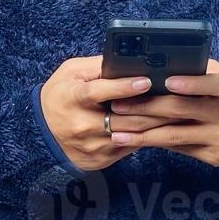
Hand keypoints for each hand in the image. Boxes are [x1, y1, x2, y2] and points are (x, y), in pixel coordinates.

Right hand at [37, 55, 187, 171]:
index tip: (146, 81)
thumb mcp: (70, 73)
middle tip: (178, 96)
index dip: (123, 87)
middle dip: (153, 107)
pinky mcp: (102, 159)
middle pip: (123, 117)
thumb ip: (97, 67)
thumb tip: (126, 60)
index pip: (99, 92)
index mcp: (73, 98)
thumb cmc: (59, 96)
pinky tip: (165, 127)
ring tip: (178, 110)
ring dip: (157, 123)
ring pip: (132, 134)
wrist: (40, 135)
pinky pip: (131, 146)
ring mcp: (93, 145)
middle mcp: (82, 124)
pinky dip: (149, 136)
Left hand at [104, 58, 218, 168]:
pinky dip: (152, 144)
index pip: (212, 85)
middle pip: (181, 111)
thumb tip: (156, 69)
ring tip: (115, 130)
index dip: (191, 83)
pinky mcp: (213, 156)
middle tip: (118, 106)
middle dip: (146, 108)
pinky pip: (178, 149)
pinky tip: (131, 142)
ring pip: (174, 136)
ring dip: (141, 133)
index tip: (168, 81)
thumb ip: (196, 72)